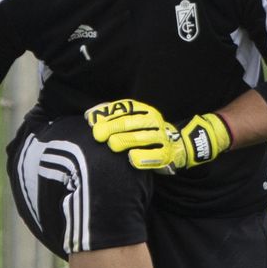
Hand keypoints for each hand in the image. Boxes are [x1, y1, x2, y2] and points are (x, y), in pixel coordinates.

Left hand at [86, 98, 230, 171]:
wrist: (177, 146)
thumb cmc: (144, 134)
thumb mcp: (131, 121)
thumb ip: (110, 117)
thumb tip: (89, 117)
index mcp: (144, 111)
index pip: (125, 109)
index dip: (108, 115)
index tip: (92, 124)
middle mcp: (154, 122)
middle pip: (132, 123)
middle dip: (113, 128)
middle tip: (98, 135)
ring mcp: (161, 138)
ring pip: (142, 138)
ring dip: (126, 140)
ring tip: (112, 145)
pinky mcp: (166, 155)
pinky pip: (154, 156)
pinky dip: (142, 157)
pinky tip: (130, 158)